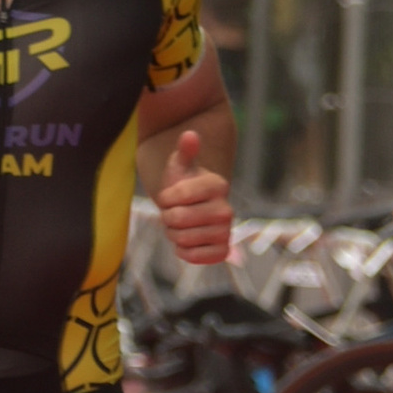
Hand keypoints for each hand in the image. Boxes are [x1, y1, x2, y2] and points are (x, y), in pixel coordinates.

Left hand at [156, 128, 234, 267]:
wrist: (192, 209)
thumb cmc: (182, 185)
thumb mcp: (179, 165)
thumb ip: (185, 151)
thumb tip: (189, 135)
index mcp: (217, 185)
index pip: (177, 195)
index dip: (165, 197)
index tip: (169, 195)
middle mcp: (226, 209)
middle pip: (177, 218)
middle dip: (167, 217)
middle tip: (173, 213)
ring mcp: (226, 231)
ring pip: (183, 239)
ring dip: (173, 234)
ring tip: (179, 226)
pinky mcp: (222, 250)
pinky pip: (196, 257)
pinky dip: (184, 252)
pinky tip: (186, 242)